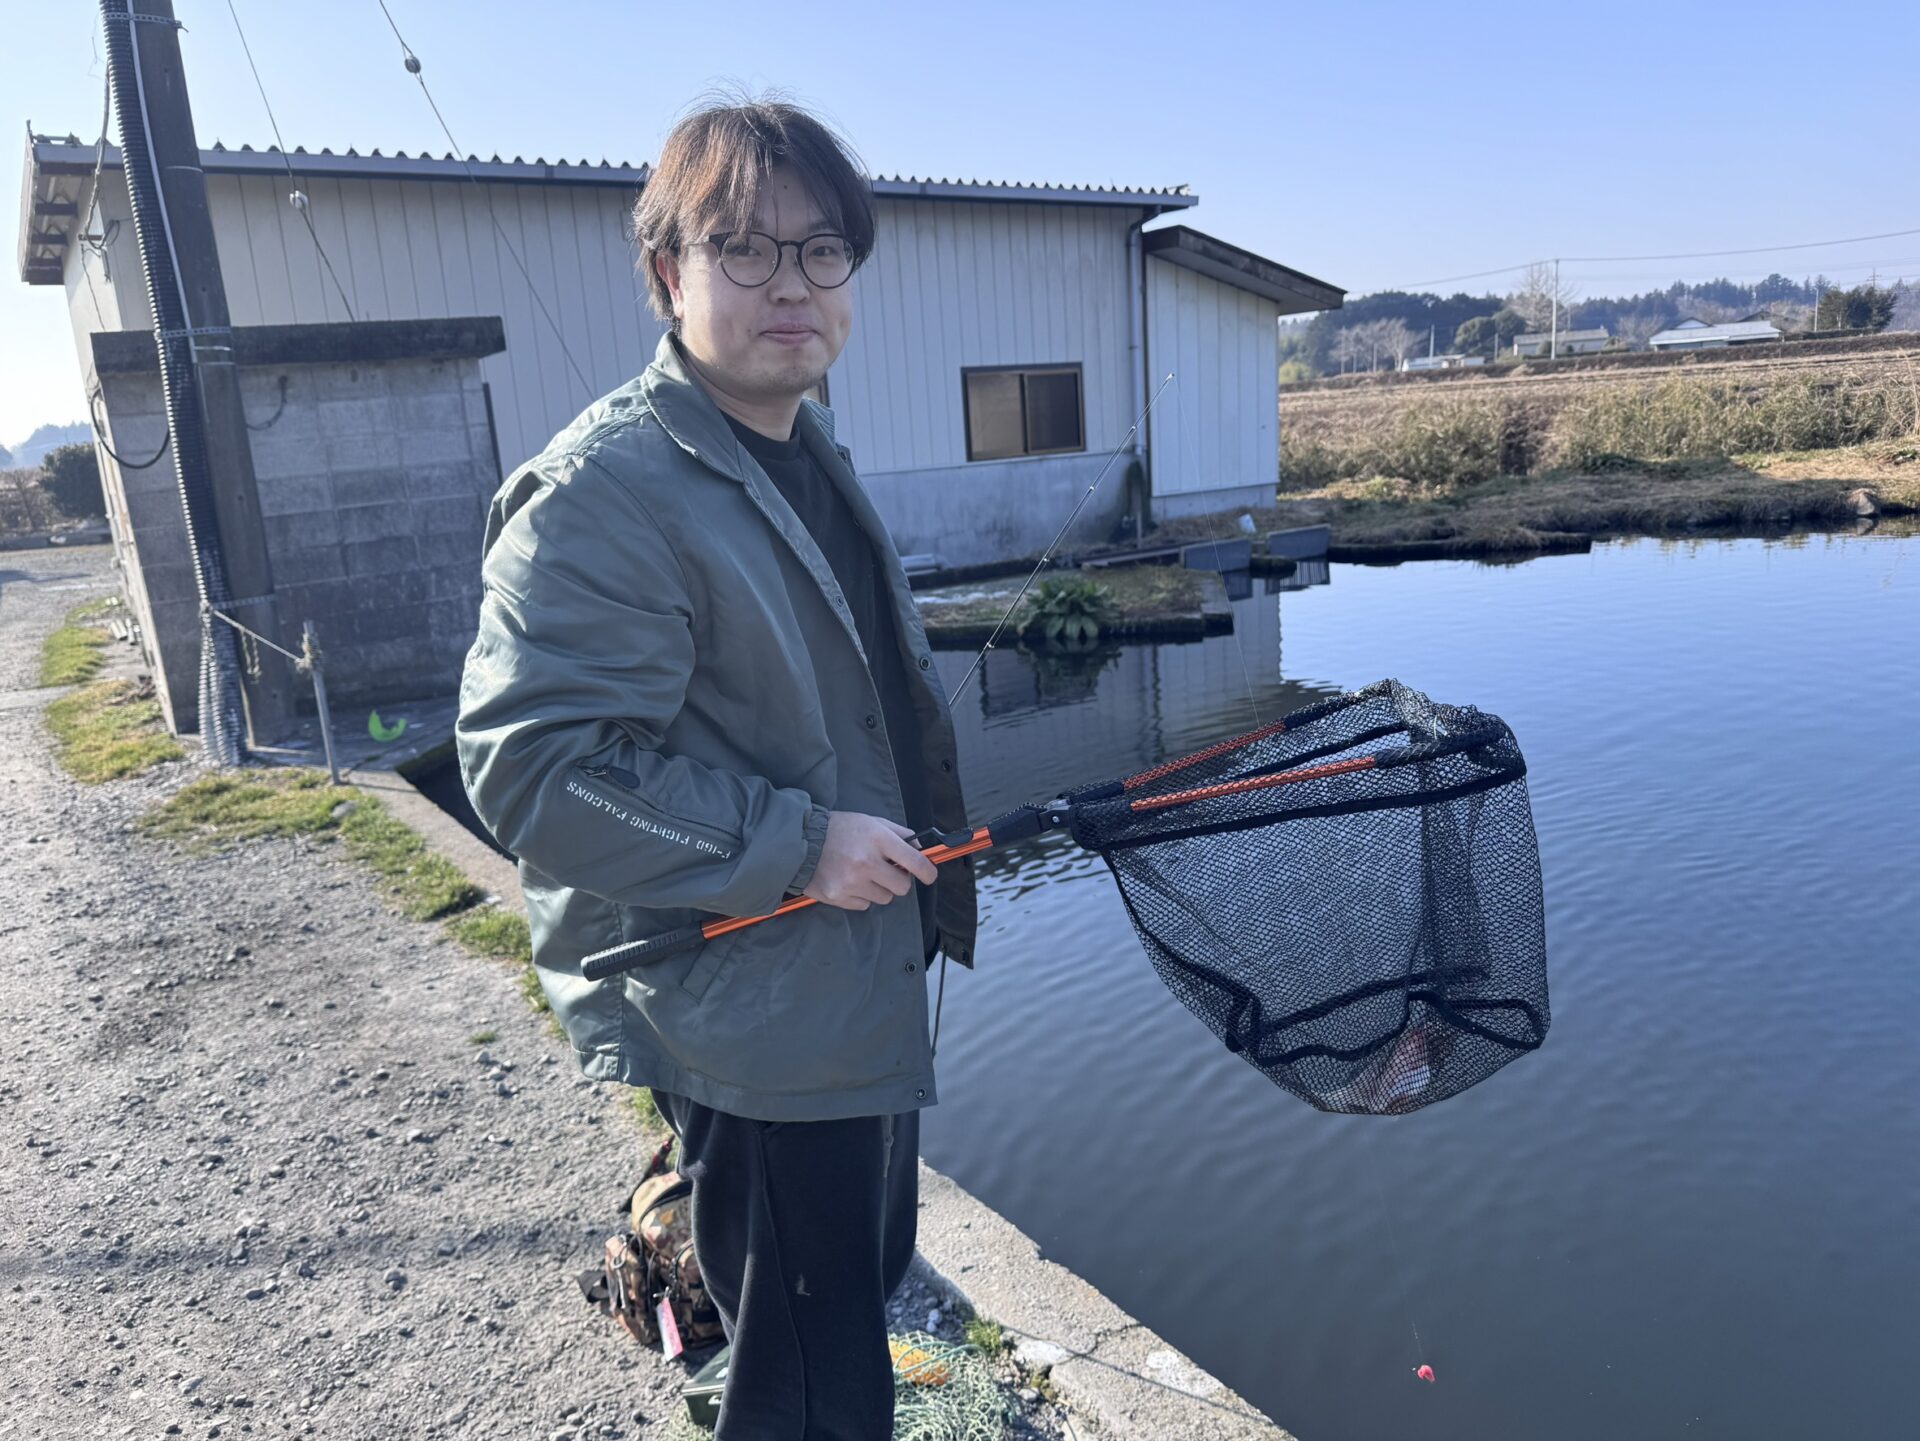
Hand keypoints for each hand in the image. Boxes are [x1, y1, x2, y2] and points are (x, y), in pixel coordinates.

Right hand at [803, 811, 937, 910]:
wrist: (801, 841)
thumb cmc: (839, 830)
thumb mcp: (871, 821)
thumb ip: (898, 834)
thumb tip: (920, 852)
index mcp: (877, 839)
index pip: (915, 862)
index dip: (928, 872)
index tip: (929, 876)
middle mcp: (866, 862)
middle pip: (902, 886)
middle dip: (899, 880)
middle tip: (887, 871)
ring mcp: (851, 882)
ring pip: (884, 898)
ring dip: (879, 889)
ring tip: (862, 874)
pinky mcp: (838, 897)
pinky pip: (864, 905)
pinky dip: (861, 896)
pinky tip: (849, 881)